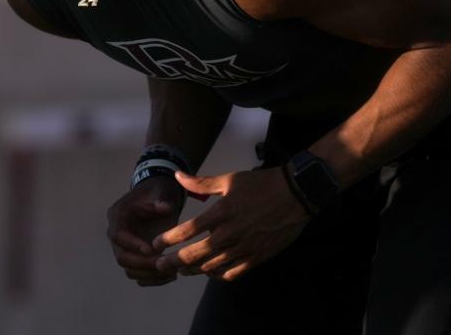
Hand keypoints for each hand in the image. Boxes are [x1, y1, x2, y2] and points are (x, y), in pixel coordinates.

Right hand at [106, 176, 184, 286]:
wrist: (159, 197)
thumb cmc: (158, 192)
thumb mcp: (160, 190)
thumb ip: (161, 199)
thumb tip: (165, 208)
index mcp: (118, 216)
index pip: (118, 235)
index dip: (133, 244)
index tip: (152, 249)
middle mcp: (117, 234)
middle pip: (122, 257)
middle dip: (143, 264)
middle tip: (164, 265)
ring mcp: (126, 248)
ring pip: (130, 270)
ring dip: (149, 275)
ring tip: (172, 272)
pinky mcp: (135, 257)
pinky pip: (139, 275)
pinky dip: (153, 279)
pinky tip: (171, 276)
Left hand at [152, 168, 310, 281]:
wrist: (294, 195)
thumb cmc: (260, 185)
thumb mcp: (229, 179)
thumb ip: (201, 183)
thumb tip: (177, 175)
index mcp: (221, 213)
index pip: (187, 231)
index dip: (168, 240)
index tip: (156, 244)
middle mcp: (229, 233)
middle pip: (195, 255)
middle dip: (173, 261)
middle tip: (160, 264)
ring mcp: (243, 248)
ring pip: (211, 267)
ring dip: (193, 270)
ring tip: (181, 269)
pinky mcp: (256, 258)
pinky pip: (232, 273)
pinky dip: (217, 275)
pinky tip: (211, 271)